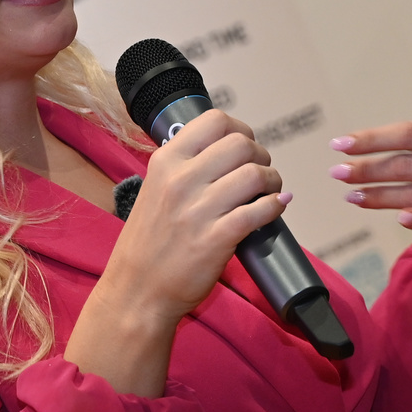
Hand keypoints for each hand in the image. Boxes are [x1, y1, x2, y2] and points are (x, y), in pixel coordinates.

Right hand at [66, 110, 284, 394]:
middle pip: (241, 144)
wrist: (137, 291)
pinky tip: (275, 208)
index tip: (246, 145)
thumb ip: (185, 168)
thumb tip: (230, 151)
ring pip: (255, 174)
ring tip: (270, 192)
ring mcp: (198, 210)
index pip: (215, 121)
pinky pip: (259, 211)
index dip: (241, 130)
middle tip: (261, 172)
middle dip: (261, 155)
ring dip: (272, 181)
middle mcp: (181, 180)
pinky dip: (275, 207)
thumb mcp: (155, 190)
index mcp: (165, 162)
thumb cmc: (149, 244)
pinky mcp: (216, 239)